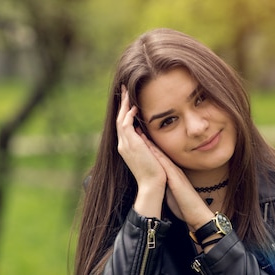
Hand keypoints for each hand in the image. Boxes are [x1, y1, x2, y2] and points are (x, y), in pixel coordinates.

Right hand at [116, 87, 165, 215]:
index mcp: (126, 147)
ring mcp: (125, 145)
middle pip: (119, 119)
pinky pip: (125, 124)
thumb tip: (143, 133)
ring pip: (120, 119)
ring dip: (124, 105)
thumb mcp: (149, 154)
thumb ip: (145, 143)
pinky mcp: (130, 144)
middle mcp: (123, 145)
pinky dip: (128, 114)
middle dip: (122, 104)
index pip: (123, 125)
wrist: (152, 185)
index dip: (125, 111)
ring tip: (128, 92)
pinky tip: (134, 106)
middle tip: (124, 89)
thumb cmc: (155, 172)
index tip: (129, 100)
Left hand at [146, 141, 213, 230]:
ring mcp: (175, 173)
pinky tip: (149, 147)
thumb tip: (161, 182)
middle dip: (148, 140)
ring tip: (140, 132)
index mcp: (172, 173)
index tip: (140, 136)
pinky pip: (165, 164)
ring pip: (161, 155)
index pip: (160, 157)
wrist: (196, 214)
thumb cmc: (185, 205)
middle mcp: (174, 170)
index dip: (150, 146)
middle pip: (159, 152)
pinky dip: (157, 155)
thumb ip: (167, 183)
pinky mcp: (175, 179)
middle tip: (138, 127)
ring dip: (150, 144)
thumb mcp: (173, 191)